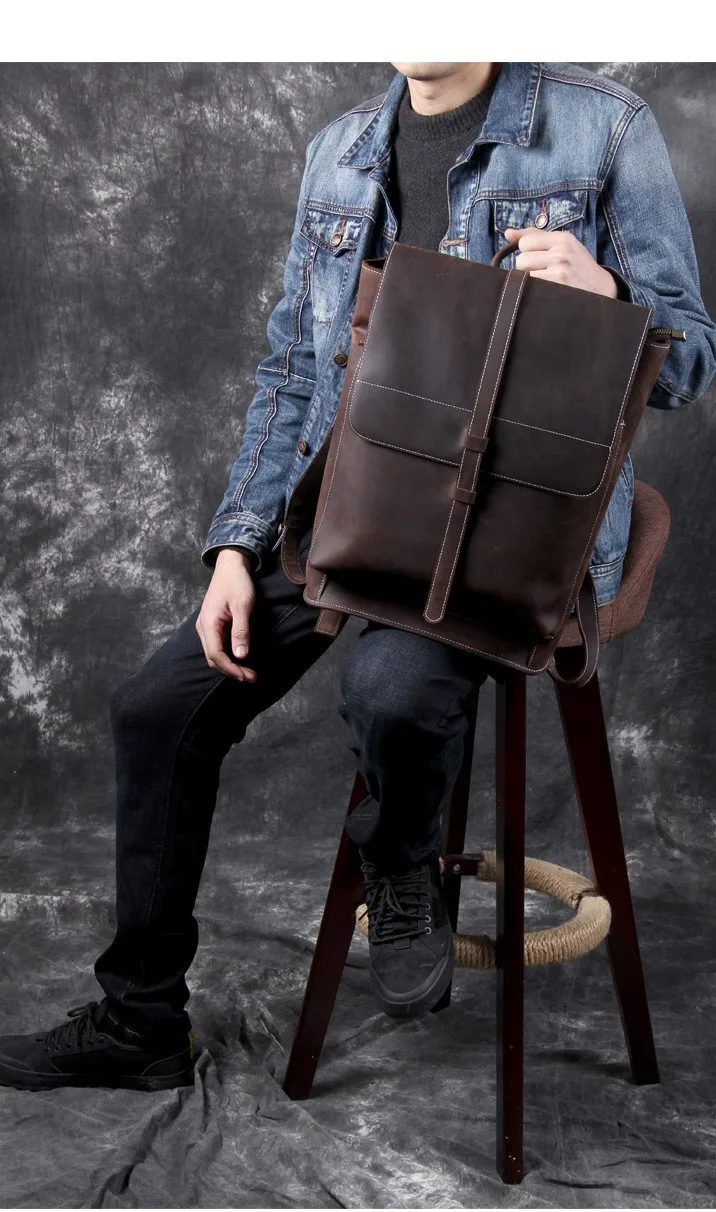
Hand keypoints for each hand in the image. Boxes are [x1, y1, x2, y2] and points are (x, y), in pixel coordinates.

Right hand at [196, 549, 257, 681]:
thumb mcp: (243, 605)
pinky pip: (217, 646)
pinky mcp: (212, 624)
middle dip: (231, 670)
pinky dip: (228, 656)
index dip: (231, 669)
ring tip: (248, 672)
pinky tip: (240, 659)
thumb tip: (240, 656)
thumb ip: (241, 631)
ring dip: (230, 665)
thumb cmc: (237, 582)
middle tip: (251, 677)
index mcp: (208, 623)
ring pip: (214, 654)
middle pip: (213, 658)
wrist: (231, 565)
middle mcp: (203, 627)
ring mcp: (206, 626)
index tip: (247, 676)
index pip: (216, 655)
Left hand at [504, 226, 618, 297]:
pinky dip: (533, 291)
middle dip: (527, 269)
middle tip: (544, 274)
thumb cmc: (578, 268)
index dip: (527, 253)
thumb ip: (536, 237)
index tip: (539, 260)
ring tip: (545, 283)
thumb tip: (507, 233)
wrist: (603, 290)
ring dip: (529, 281)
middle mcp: (562, 251)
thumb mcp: (563, 246)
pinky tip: (546, 291)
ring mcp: (560, 269)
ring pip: (523, 274)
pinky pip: (530, 287)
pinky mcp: (557, 285)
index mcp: (563, 238)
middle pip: (521, 259)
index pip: (525, 242)